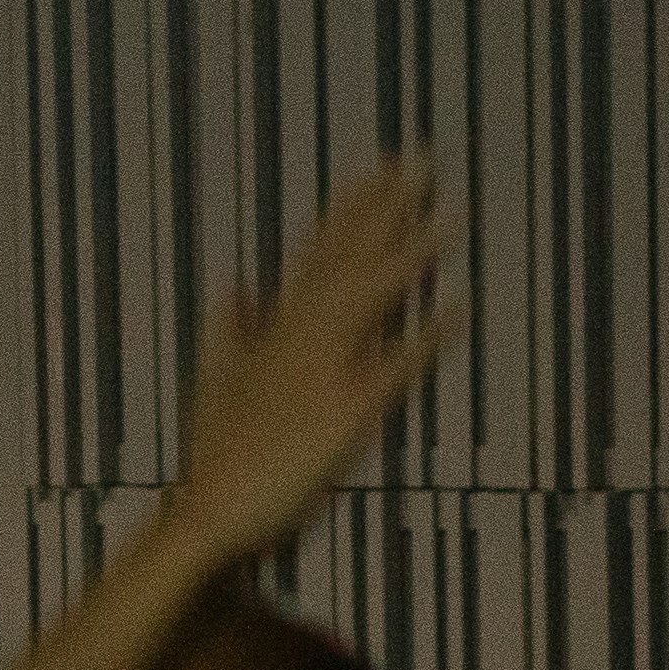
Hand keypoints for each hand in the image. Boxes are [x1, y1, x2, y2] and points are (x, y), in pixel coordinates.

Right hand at [161, 155, 461, 562]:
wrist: (209, 510)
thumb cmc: (215, 452)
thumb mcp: (216, 377)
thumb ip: (230, 325)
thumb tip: (232, 280)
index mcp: (275, 328)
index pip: (318, 250)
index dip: (352, 206)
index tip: (380, 164)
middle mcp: (298, 337)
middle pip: (348, 257)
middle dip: (386, 207)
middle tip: (423, 159)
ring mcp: (321, 372)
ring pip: (368, 297)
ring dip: (409, 254)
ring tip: (450, 214)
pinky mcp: (343, 414)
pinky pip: (392, 370)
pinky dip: (425, 339)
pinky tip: (458, 310)